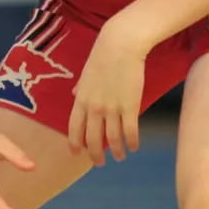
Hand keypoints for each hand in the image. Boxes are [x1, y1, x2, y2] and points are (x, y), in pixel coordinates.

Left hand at [68, 28, 146, 165]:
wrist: (120, 45)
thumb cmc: (102, 56)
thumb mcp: (85, 73)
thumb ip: (80, 88)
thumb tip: (74, 94)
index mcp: (81, 99)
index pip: (74, 127)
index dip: (75, 143)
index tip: (76, 153)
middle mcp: (94, 107)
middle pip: (92, 138)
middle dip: (95, 154)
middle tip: (99, 163)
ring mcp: (112, 108)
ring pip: (112, 138)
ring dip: (116, 151)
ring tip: (120, 157)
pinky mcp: (130, 106)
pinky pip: (130, 131)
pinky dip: (132, 142)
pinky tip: (134, 147)